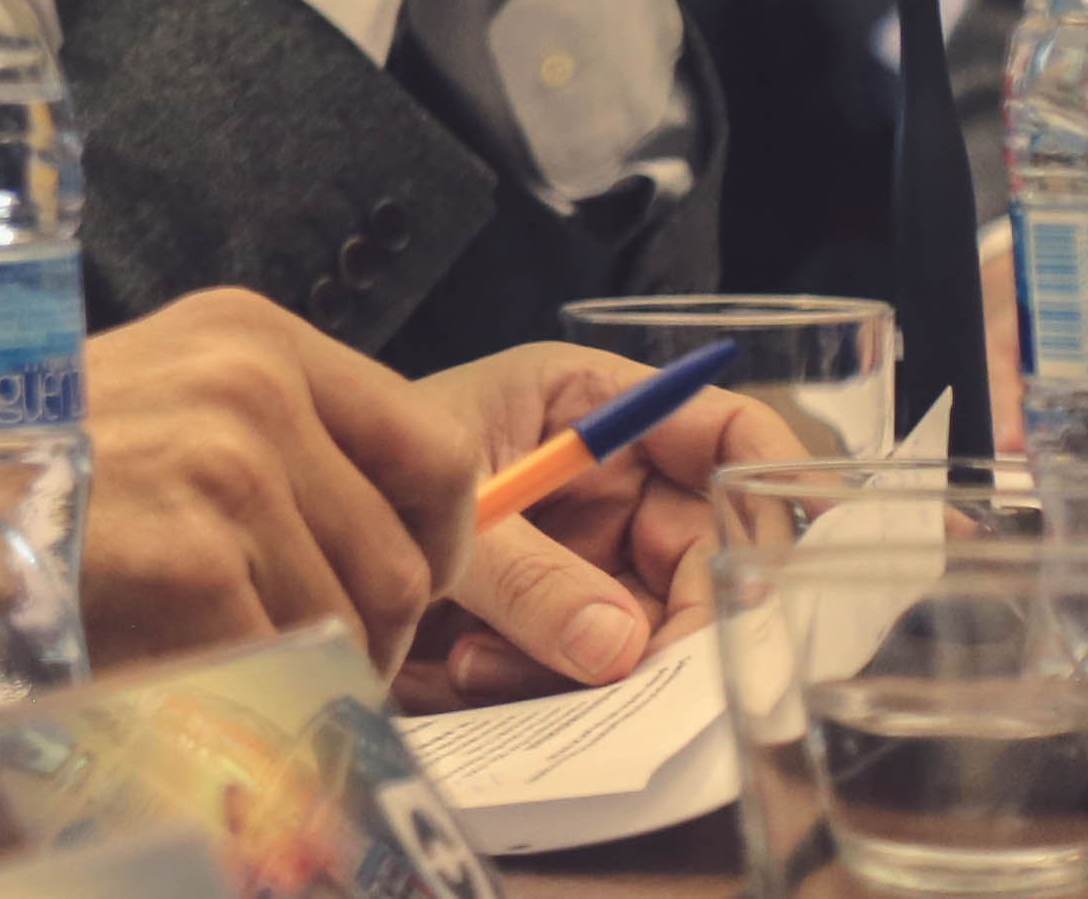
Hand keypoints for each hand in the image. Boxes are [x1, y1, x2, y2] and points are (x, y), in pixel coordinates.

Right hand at [79, 289, 474, 682]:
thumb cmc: (23, 461)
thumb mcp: (162, 395)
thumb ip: (273, 435)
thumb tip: (393, 532)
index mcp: (251, 332)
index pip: (431, 445)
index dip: (438, 538)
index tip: (409, 583)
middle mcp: (251, 382)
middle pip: (404, 556)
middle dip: (375, 635)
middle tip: (318, 660)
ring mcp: (226, 465)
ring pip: (352, 619)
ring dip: (307, 666)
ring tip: (227, 658)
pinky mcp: (197, 554)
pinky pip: (279, 656)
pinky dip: (242, 684)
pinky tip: (180, 665)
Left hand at [386, 344, 801, 709]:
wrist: (297, 525)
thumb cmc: (359, 472)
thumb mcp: (441, 512)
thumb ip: (525, 573)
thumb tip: (616, 647)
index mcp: (590, 405)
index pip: (723, 430)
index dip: (776, 483)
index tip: (790, 554)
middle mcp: (611, 478)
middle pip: (713, 552)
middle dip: (679, 621)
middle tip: (630, 668)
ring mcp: (596, 549)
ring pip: (661, 624)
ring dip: (591, 662)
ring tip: (487, 661)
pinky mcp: (567, 613)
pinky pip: (604, 665)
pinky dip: (549, 683)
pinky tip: (472, 670)